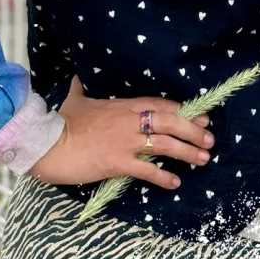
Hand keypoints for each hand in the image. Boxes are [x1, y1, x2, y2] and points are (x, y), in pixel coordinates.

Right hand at [28, 76, 213, 189]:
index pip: (160, 104)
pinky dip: (163, 176)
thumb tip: (76, 75)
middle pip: (169, 121)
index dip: (182, 111)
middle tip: (210, 139)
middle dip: (192, 130)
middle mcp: (129, 121)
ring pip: (164, 144)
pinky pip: (146, 170)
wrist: (49, 142)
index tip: (199, 116)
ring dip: (186, 152)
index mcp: (123, 105)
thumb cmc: (62, 121)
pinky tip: (176, 182)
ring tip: (203, 159)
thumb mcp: (74, 99)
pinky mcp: (118, 162)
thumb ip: (79, 88)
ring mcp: (125, 141)